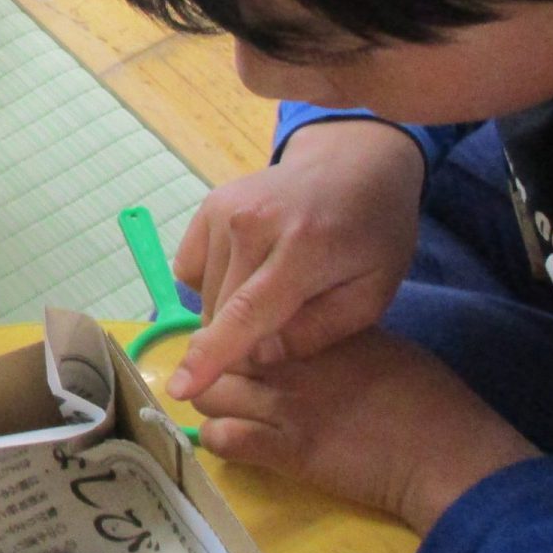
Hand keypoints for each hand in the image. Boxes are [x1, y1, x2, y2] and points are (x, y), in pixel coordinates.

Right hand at [167, 119, 423, 399]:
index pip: (247, 313)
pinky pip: (193, 270)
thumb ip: (318, 332)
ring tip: (276, 287)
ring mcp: (222, 210)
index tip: (180, 390)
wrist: (352, 162)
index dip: (212, 356)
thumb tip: (256, 356)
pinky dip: (216, 283)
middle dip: (243, 338)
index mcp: (302, 249)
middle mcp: (251, 224)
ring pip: (205, 295)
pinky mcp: (207, 206)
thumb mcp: (372, 293)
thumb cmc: (371, 233)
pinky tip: (250, 268)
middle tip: (287, 323)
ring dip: (231, 309)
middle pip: (222, 312)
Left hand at [191, 329, 537, 534]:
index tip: (243, 345)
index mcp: (314, 330)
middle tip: (227, 378)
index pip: (248, 319)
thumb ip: (330, 333)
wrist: (446, 452)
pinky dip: (219, 440)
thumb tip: (301, 333)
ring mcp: (285, 406)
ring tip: (230, 410)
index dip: (236, 333)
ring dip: (212, 401)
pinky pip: (221, 439)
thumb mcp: (377, 343)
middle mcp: (291, 362)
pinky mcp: (286, 450)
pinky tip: (238, 440)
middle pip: (215, 352)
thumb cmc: (426, 396)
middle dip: (213, 364)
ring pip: (208, 394)